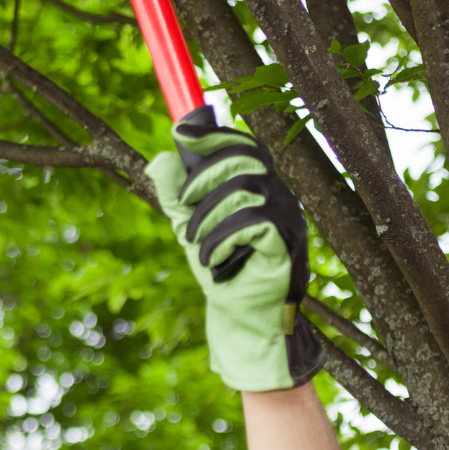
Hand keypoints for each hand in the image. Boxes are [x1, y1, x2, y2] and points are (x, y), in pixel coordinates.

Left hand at [145, 118, 324, 390]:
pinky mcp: (288, 244)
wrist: (239, 317)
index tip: (181, 132)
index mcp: (258, 187)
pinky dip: (222, 239)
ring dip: (207, 216)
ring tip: (196, 244)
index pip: (243, 146)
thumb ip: (175, 195)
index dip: (214, 135)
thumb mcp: (188, 227)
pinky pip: (253, 223)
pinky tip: (213, 260)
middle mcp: (279, 196)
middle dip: (203, 178)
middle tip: (183, 205)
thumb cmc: (219, 269)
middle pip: (243, 159)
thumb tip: (160, 158)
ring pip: (243, 190)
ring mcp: (288, 219)